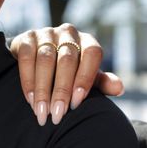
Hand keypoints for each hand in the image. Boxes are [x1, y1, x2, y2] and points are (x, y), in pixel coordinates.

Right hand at [9, 24, 123, 125]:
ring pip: (45, 59)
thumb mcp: (87, 77)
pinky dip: (28, 80)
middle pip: (67, 59)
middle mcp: (68, 33)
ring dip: (43, 89)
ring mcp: (47, 33)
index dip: (85, 77)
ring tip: (42, 112)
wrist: (39, 59)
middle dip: (62, 90)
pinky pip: (27, 57)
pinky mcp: (27, 37)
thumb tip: (119, 88)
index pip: (92, 54)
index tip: (77, 103)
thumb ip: (101, 83)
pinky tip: (30, 100)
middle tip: (57, 114)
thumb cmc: (70, 72)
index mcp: (87, 41)